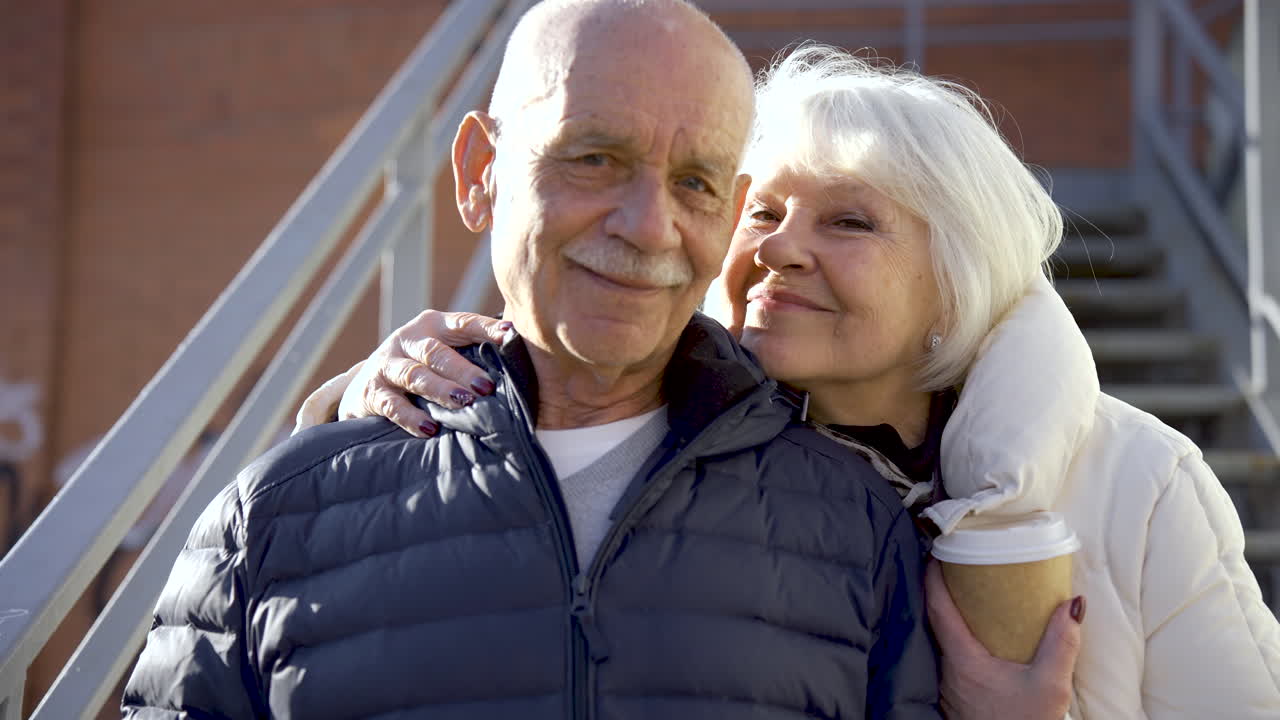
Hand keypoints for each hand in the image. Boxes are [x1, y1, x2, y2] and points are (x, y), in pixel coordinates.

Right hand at [339, 310, 510, 436]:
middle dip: (462, 369)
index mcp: (433, 326)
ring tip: (462, 403)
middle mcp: (408, 340)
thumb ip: (472, 354)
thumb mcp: (442, 354)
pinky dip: (411, 417)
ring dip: (439, 389)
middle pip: (436, 351)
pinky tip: (429, 428)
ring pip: (414, 375)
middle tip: (486, 386)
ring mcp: (387, 364)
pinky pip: (392, 404)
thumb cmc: (420, 369)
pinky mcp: (372, 392)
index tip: (509, 336)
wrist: (365, 388)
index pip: (463, 323)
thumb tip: (520, 366)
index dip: (485, 328)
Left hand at [925, 561, 1082, 719]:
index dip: (933, 577)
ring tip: (970, 593)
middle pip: (935, 620)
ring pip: (942, 640)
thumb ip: (1062, 643)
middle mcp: (948, 671)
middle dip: (944, 590)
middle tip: (958, 565)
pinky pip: (951, 657)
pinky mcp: (957, 697)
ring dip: (952, 615)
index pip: (936, 608)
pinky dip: (960, 638)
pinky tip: (980, 635)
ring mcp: (949, 685)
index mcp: (962, 660)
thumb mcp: (1051, 686)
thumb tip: (1073, 605)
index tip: (937, 552)